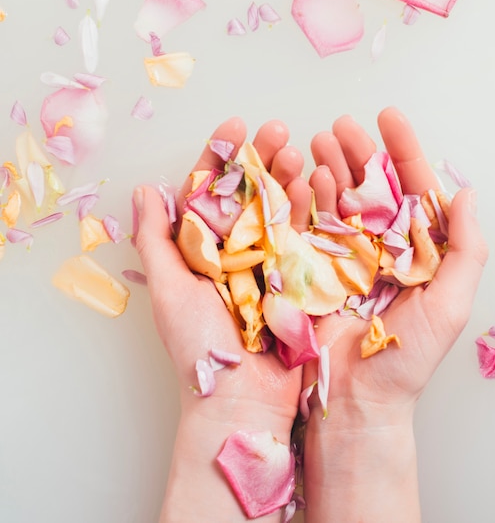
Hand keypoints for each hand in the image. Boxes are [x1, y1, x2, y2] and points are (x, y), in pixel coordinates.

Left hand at [133, 118, 309, 521]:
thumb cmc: (200, 350)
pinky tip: (316, 184)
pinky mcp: (298, 277)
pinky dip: (310, 209)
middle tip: (277, 129)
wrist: (243, 400)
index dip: (221, 157)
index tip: (235, 126)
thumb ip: (157, 240)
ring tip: (298, 150)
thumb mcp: (171, 290)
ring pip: (278, 209)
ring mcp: (268, 262)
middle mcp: (235, 251)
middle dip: (262, 158)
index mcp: (200, 250)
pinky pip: (304, 236)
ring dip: (288, 177)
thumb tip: (145, 190)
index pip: (208, 191)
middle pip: (248, 193)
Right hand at [302, 107, 487, 521]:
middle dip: (358, 152)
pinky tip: (304, 176)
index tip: (388, 116)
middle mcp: (380, 245)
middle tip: (342, 125)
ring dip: (329, 165)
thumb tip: (468, 194)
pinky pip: (309, 224)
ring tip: (318, 139)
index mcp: (417, 248)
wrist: (357, 400)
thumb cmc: (406, 357)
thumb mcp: (449, 304)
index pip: (411, 188)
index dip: (403, 150)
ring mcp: (344, 254)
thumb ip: (466, 249)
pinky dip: (306, 197)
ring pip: (337, 197)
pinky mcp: (312, 267)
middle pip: (370, 185)